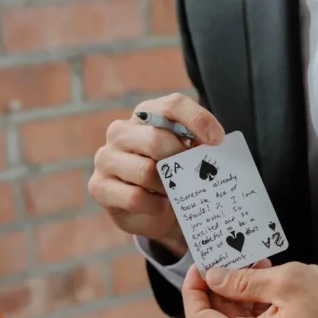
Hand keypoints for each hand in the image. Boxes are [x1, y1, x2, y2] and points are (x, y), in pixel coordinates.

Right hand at [89, 94, 223, 258]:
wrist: (153, 211)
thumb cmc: (174, 175)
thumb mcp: (189, 156)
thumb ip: (199, 146)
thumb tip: (213, 145)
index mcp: (146, 114)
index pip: (172, 105)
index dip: (197, 119)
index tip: (218, 140)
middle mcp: (121, 131)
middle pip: (157, 140)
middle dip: (181, 161)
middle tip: (195, 177)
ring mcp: (106, 158)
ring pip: (146, 171)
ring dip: (169, 188)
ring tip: (176, 194)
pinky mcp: (99, 186)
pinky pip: (134, 197)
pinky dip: (155, 206)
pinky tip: (161, 207)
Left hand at [182, 261, 317, 317]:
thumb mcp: (288, 282)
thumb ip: (243, 281)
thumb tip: (213, 277)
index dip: (194, 290)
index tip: (201, 266)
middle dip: (223, 289)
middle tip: (235, 258)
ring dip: (243, 296)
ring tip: (261, 268)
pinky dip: (258, 309)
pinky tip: (271, 286)